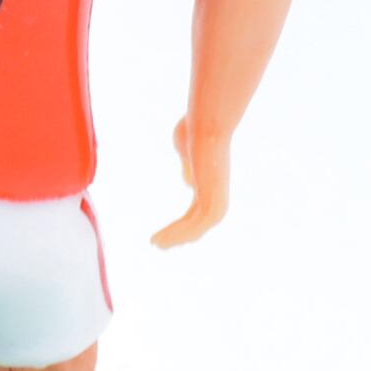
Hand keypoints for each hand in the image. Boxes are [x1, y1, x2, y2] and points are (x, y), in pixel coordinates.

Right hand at [152, 117, 229, 247]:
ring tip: (154, 244)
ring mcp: (216, 202)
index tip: (164, 230)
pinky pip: (192, 227)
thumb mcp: (188, 152)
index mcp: (210, 184)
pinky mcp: (212, 205)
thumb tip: (188, 180)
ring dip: (173, 238)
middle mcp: (216, 196)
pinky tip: (158, 240)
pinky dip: (175, 235)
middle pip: (195, 224)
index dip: (180, 223)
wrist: (207, 127)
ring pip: (193, 229)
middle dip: (176, 235)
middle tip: (157, 244)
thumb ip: (188, 166)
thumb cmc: (196, 130)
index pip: (196, 211)